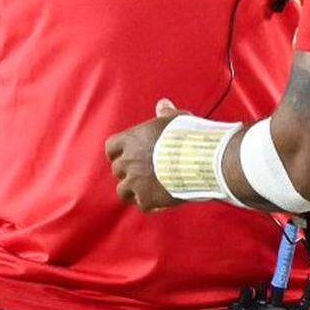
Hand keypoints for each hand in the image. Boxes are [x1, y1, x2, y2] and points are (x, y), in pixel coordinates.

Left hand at [106, 98, 183, 212]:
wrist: (198, 159)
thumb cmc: (187, 136)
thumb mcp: (176, 119)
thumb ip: (165, 113)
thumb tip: (162, 104)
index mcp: (131, 140)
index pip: (111, 147)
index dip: (118, 153)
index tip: (127, 155)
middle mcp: (128, 160)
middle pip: (118, 170)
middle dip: (128, 172)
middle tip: (144, 173)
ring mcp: (135, 181)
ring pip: (123, 191)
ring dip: (134, 191)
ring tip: (148, 191)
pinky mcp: (146, 199)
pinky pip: (142, 205)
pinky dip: (150, 205)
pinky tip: (161, 203)